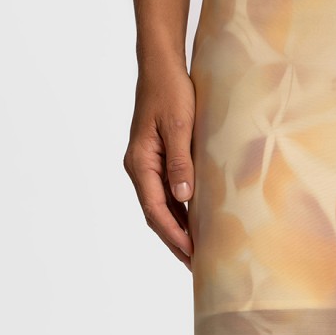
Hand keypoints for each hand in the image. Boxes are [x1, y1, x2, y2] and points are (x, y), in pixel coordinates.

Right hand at [123, 62, 196, 265]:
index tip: (193, 255)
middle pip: (155, 216)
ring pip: (160, 208)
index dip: (175, 235)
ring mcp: (146, 166)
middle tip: (196, 268)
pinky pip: (166, 194)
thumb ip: (180, 162)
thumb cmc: (171, 91)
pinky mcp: (156, 160)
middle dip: (175, 242)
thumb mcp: (179, 126)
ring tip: (196, 254)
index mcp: (140, 163)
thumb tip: (183, 197)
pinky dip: (179, 213)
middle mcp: (138, 168)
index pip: (156, 210)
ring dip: (177, 231)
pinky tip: (194, 225)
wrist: (161, 66)